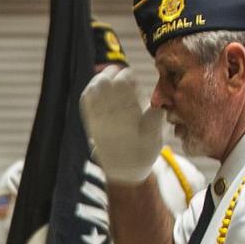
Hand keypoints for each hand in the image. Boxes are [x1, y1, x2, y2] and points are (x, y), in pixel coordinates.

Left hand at [79, 66, 164, 183]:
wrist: (124, 171)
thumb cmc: (144, 151)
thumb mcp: (155, 137)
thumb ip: (155, 118)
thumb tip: (158, 100)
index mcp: (127, 121)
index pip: (123, 91)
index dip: (127, 78)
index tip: (132, 76)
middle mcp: (109, 120)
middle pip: (106, 87)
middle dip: (114, 75)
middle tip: (121, 73)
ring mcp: (97, 121)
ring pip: (94, 92)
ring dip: (101, 79)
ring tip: (110, 74)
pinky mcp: (91, 123)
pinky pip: (86, 102)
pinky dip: (90, 89)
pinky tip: (97, 82)